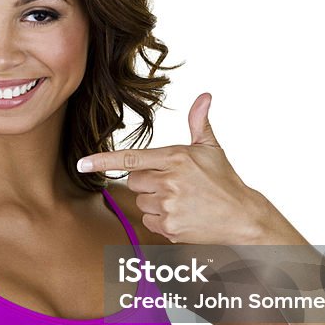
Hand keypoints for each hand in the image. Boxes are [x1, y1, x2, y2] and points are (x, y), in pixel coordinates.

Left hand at [78, 93, 264, 243]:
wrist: (242, 217)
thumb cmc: (224, 181)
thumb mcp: (212, 149)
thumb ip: (199, 123)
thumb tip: (204, 96)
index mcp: (175, 158)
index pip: (130, 158)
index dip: (103, 161)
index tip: (82, 164)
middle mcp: (169, 181)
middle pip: (135, 181)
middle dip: (148, 181)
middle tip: (173, 184)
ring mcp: (168, 206)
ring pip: (142, 201)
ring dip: (155, 202)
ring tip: (182, 201)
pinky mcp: (170, 228)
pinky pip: (150, 221)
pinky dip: (161, 220)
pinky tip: (181, 216)